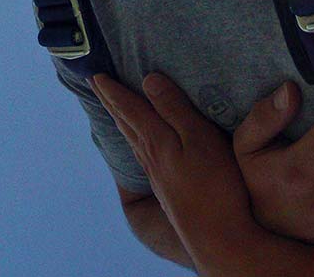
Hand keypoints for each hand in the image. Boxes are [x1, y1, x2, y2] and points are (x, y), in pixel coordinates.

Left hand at [93, 73, 263, 267]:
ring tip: (113, 108)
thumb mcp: (199, 138)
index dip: (113, 90)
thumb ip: (174, 109)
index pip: (129, 108)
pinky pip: (141, 154)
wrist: (218, 239)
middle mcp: (150, 157)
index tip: (96, 74)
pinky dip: (133, 139)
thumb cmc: (215, 185)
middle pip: (125, 123)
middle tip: (95, 84)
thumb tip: (148, 79)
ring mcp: (157, 175)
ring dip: (119, 120)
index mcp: (156, 140)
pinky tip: (140, 145)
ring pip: (131, 140)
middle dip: (110, 101)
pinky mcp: (166, 189)